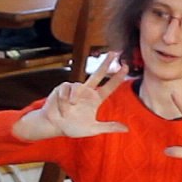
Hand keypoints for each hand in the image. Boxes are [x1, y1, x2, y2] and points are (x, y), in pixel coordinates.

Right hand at [15, 52, 129, 140]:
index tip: (126, 66)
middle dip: (106, 63)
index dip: (117, 77)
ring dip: (73, 99)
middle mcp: (86, 91)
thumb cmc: (73, 127)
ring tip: (68, 108)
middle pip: (98, 74)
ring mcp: (74, 88)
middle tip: (114, 53)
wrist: (54, 126)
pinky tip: (62, 105)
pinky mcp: (62, 87)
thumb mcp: (93, 129)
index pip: (109, 87)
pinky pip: (66, 88)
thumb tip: (127, 129)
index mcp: (95, 99)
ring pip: (77, 86)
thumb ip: (109, 127)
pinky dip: (64, 99)